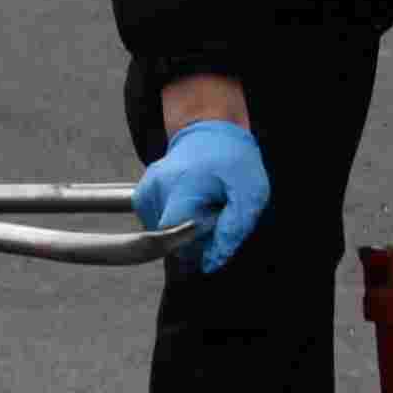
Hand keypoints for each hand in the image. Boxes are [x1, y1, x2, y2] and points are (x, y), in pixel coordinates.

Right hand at [137, 115, 268, 274]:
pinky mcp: (143, 192)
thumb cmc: (234, 161)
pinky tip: (190, 207)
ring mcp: (145, 189)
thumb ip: (233, 229)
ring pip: (160, 231)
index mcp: (181, 188)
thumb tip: (213, 262)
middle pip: (167, 237)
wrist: (210, 130)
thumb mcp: (249, 193)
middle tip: (217, 215)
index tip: (216, 229)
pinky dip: (173, 221)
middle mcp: (155, 188)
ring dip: (183, 230)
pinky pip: (154, 221)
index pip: (172, 237)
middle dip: (193, 237)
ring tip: (204, 208)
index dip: (195, 244)